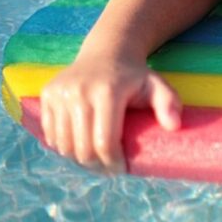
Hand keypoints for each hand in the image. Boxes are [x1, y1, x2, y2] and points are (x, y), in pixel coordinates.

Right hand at [39, 55, 181, 173]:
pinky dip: (63, 147)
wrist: (107, 52)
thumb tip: (174, 126)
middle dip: (96, 166)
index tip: (122, 169)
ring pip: (63, 145)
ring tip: (95, 161)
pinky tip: (79, 148)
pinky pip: (50, 134)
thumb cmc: (135, 76)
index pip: (104, 142)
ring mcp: (60, 93)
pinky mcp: (47, 95)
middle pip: (82, 148)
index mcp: (107, 91)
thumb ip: (168, 103)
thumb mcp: (157, 85)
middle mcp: (79, 91)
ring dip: (78, 160)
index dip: (113, 163)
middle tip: (109, 170)